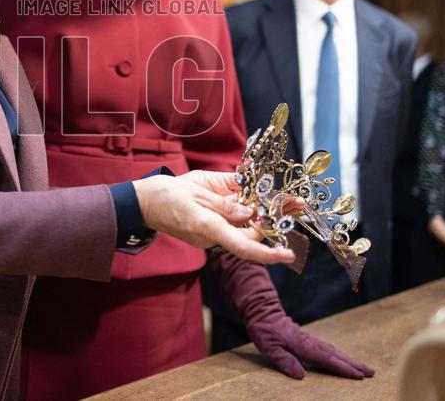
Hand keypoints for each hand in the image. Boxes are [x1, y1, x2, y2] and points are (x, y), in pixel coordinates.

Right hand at [133, 170, 294, 264]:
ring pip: (247, 222)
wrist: (146, 200)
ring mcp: (215, 228)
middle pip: (252, 230)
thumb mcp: (197, 192)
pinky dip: (250, 204)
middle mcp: (216, 232)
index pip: (243, 246)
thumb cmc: (166, 196)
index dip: (267, 253)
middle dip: (277, 219)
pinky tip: (264, 190)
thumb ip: (224, 203)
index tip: (288, 254)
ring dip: (268, 210)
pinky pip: (235, 215)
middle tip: (298, 203)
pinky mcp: (213, 222)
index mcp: (209, 227)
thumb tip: (250, 211)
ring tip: (291, 198)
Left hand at [247, 312, 373, 379]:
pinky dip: (338, 354)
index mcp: (303, 346)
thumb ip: (285, 361)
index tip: (359, 376)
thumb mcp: (269, 347)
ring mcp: (310, 339)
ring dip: (349, 359)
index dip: (344, 369)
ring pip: (333, 350)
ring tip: (362, 368)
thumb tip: (302, 376)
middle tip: (371, 373)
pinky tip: (341, 358)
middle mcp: (310, 342)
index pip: (327, 360)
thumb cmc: (264, 330)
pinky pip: (327, 348)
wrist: (262, 310)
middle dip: (354, 365)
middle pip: (336, 355)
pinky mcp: (307, 338)